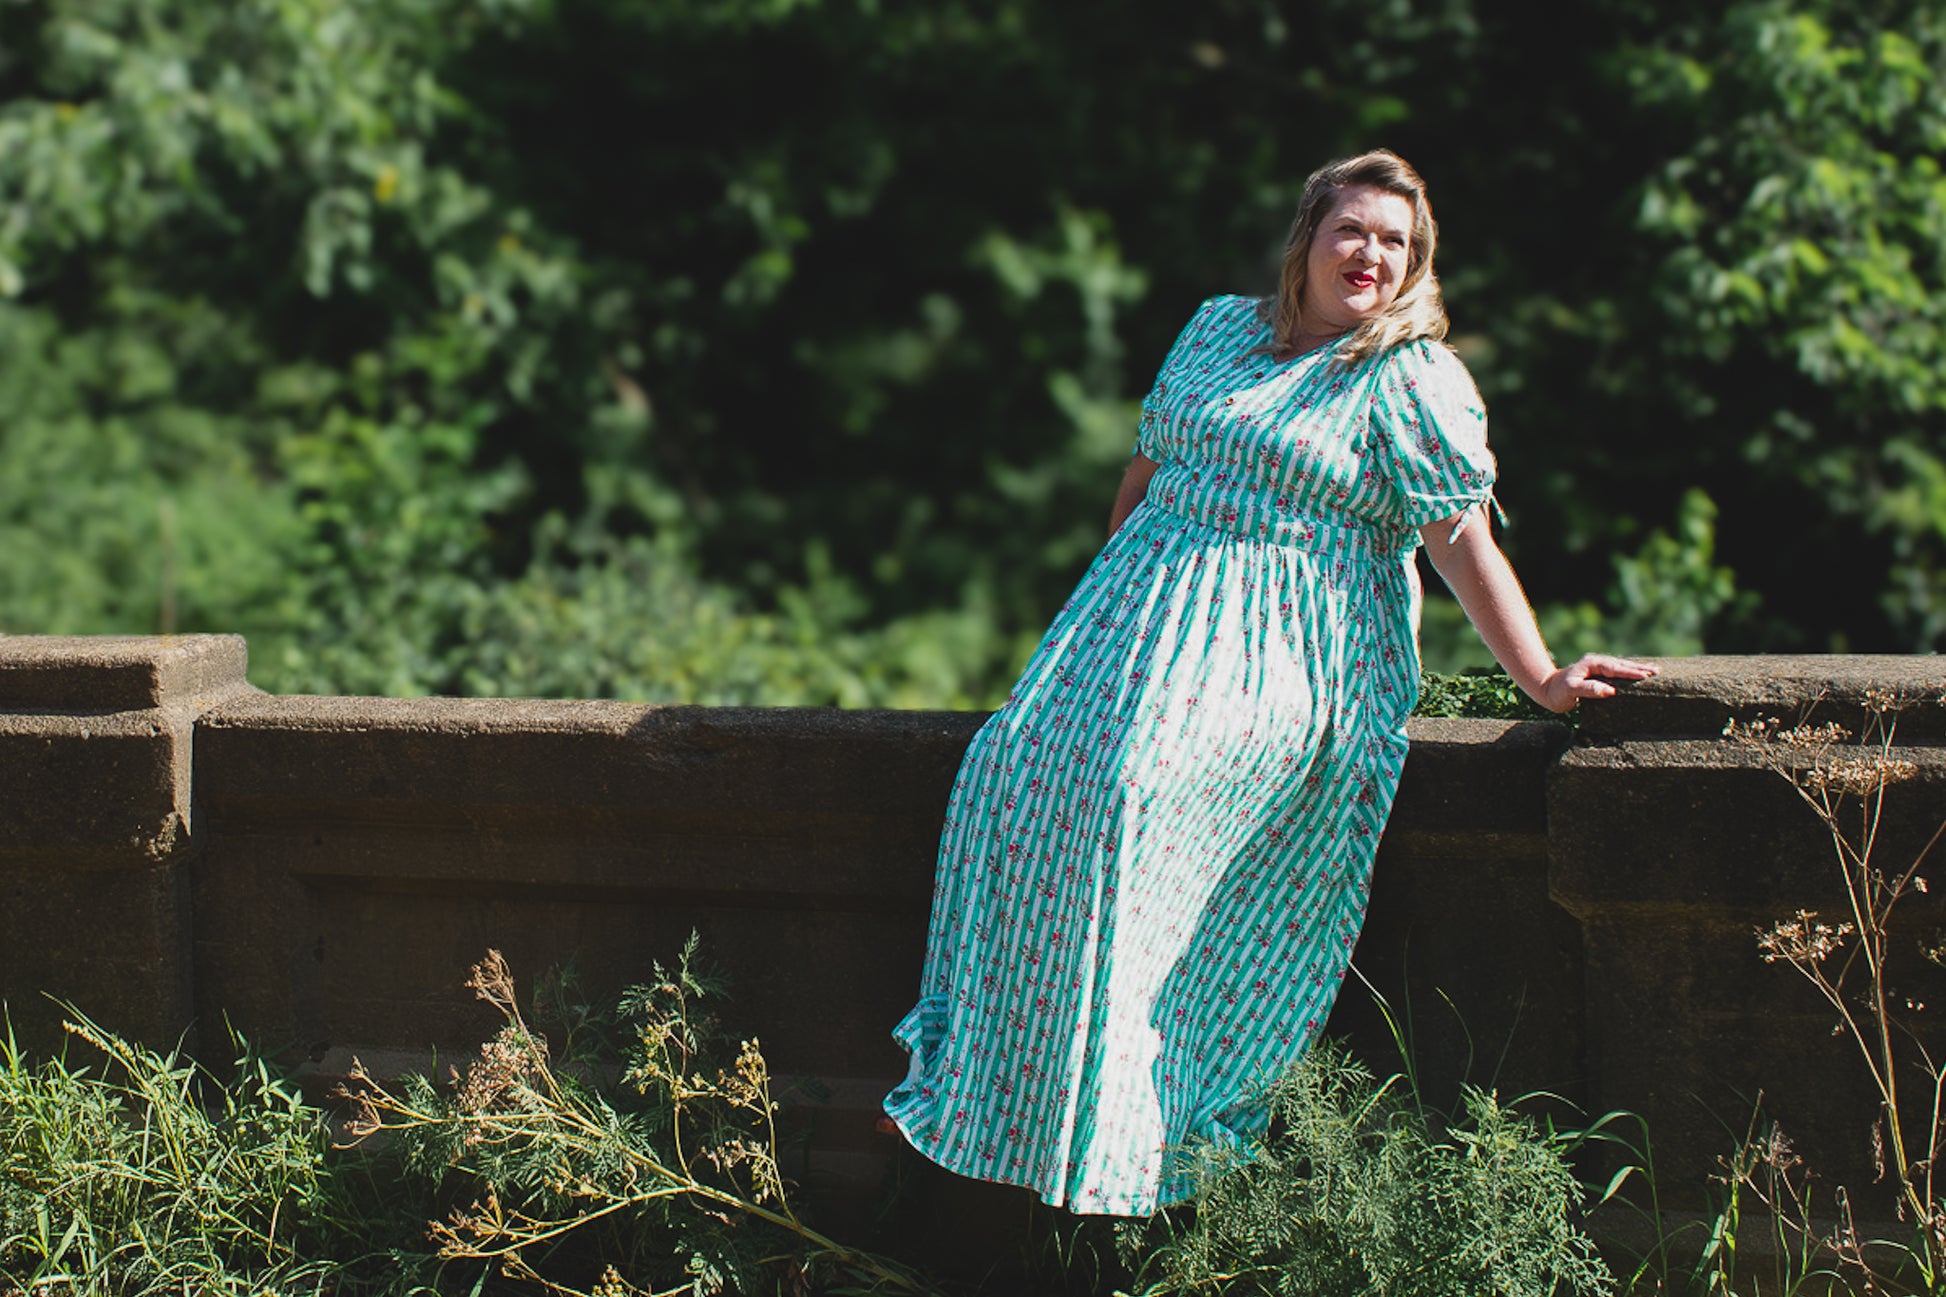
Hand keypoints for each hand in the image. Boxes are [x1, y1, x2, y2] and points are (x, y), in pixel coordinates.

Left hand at [1536, 654, 1657, 713]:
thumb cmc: (1557, 692)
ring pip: (1621, 666)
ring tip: (1655, 671)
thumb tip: (1610, 691)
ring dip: (1637, 668)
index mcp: (1591, 664)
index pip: (1615, 669)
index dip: (1630, 672)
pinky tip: (1639, 673)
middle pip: (1621, 665)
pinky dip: (1629, 672)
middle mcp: (1596, 663)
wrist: (1546, 690)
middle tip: (1657, 672)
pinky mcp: (1598, 674)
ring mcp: (1598, 667)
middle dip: (1639, 668)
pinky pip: (1617, 671)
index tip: (1646, 676)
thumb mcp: (1571, 690)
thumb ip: (1589, 690)